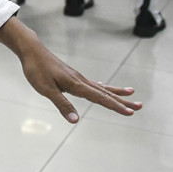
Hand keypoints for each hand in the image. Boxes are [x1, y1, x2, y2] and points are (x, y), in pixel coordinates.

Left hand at [0, 18, 141, 122]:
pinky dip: (102, 88)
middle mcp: (80, 80)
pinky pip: (92, 84)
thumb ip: (62, 105)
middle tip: (140, 106)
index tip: (131, 112)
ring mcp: (77, 77)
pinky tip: (104, 89)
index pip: (100, 98)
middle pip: (105, 93)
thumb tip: (75, 121)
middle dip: (122, 101)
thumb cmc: (36, 69)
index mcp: (76, 84)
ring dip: (116, 93)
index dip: (115, 106)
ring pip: (101, 87)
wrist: (31, 50)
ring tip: (131, 93)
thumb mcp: (46, 89)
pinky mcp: (72, 76)